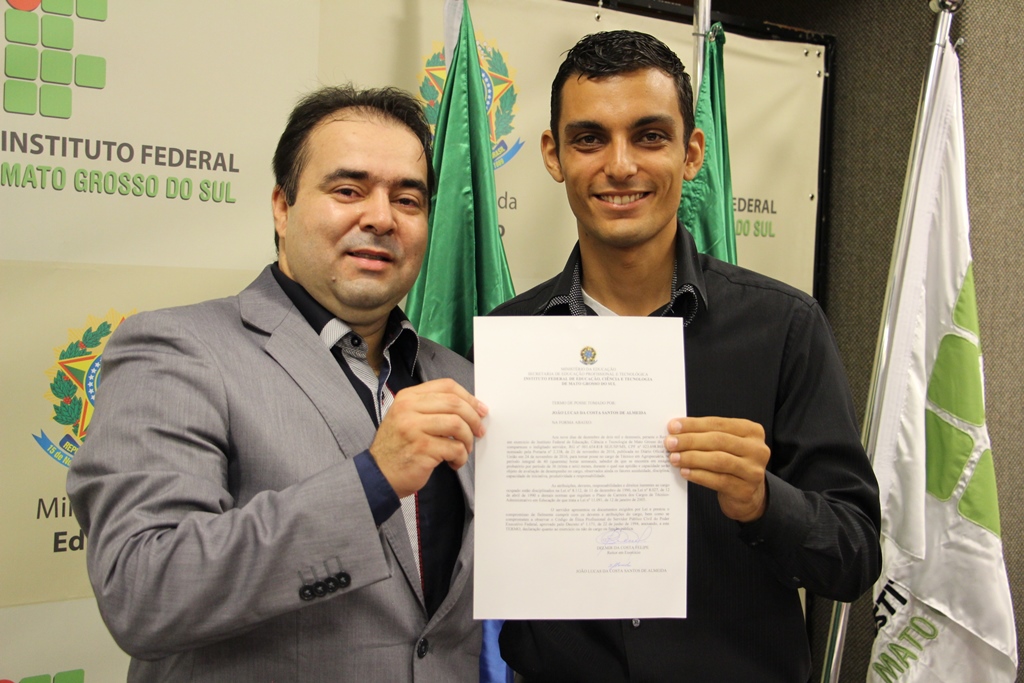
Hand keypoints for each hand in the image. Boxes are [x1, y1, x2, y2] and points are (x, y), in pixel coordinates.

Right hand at [370, 378, 486, 497]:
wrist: (378, 475)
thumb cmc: (398, 448)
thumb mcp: (407, 418)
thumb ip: (432, 408)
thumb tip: (469, 408)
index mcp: (408, 397)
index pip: (446, 386)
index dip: (468, 397)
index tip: (480, 409)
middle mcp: (409, 409)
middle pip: (454, 403)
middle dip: (473, 418)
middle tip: (479, 431)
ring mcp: (414, 428)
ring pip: (457, 424)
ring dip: (467, 439)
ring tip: (464, 449)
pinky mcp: (422, 449)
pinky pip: (454, 448)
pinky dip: (461, 456)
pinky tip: (454, 462)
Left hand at [665, 416, 769, 521]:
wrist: (747, 494)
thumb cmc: (732, 463)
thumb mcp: (726, 445)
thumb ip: (706, 435)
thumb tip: (676, 431)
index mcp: (752, 431)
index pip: (718, 423)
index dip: (693, 424)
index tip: (673, 426)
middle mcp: (757, 449)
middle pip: (718, 441)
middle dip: (690, 441)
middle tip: (670, 443)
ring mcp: (753, 471)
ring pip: (718, 460)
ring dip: (692, 458)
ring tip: (674, 458)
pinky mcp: (745, 490)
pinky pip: (718, 480)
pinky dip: (699, 475)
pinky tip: (685, 472)